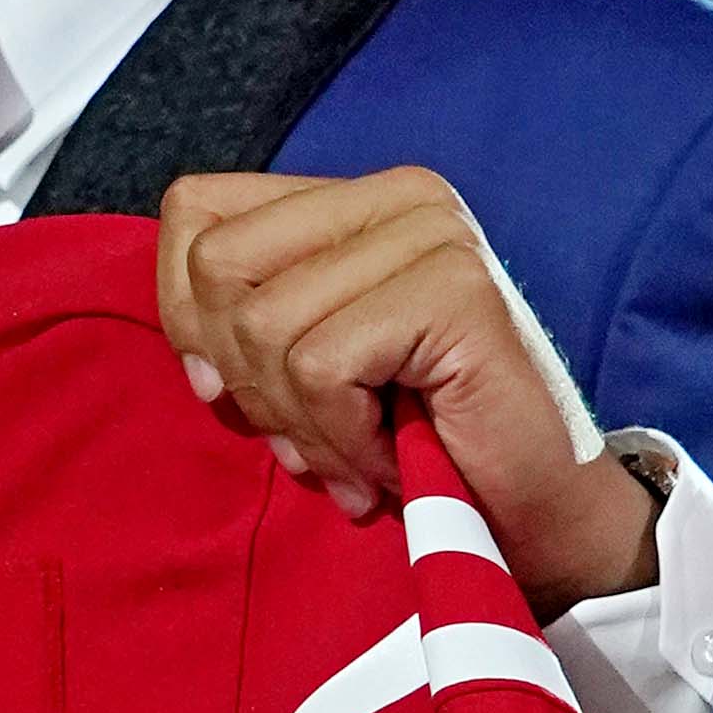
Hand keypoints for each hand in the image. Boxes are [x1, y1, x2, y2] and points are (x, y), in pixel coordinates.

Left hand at [156, 167, 663, 621]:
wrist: (525, 515)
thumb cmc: (408, 448)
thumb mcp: (296, 379)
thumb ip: (237, 333)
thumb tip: (195, 357)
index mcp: (349, 200)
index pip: (195, 211)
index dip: (186, 315)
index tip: (237, 391)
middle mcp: (396, 196)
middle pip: (221, 265)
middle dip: (245, 377)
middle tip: (310, 436)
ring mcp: (431, 234)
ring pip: (268, 324)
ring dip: (301, 426)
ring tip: (354, 458)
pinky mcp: (454, 289)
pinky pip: (324, 367)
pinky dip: (342, 439)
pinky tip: (384, 463)